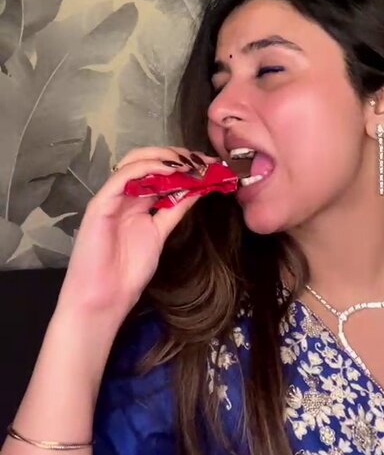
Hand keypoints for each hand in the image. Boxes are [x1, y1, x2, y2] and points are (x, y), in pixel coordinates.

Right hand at [56, 146, 214, 324]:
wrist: (104, 298)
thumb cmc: (128, 272)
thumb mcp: (160, 233)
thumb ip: (174, 210)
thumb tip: (197, 189)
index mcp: (137, 202)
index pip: (159, 173)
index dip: (184, 165)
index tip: (210, 166)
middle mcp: (124, 195)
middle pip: (148, 161)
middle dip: (176, 156)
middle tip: (201, 160)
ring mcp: (111, 197)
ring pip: (135, 162)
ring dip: (164, 157)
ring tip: (188, 163)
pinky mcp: (101, 203)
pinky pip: (123, 176)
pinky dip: (147, 167)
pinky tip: (169, 169)